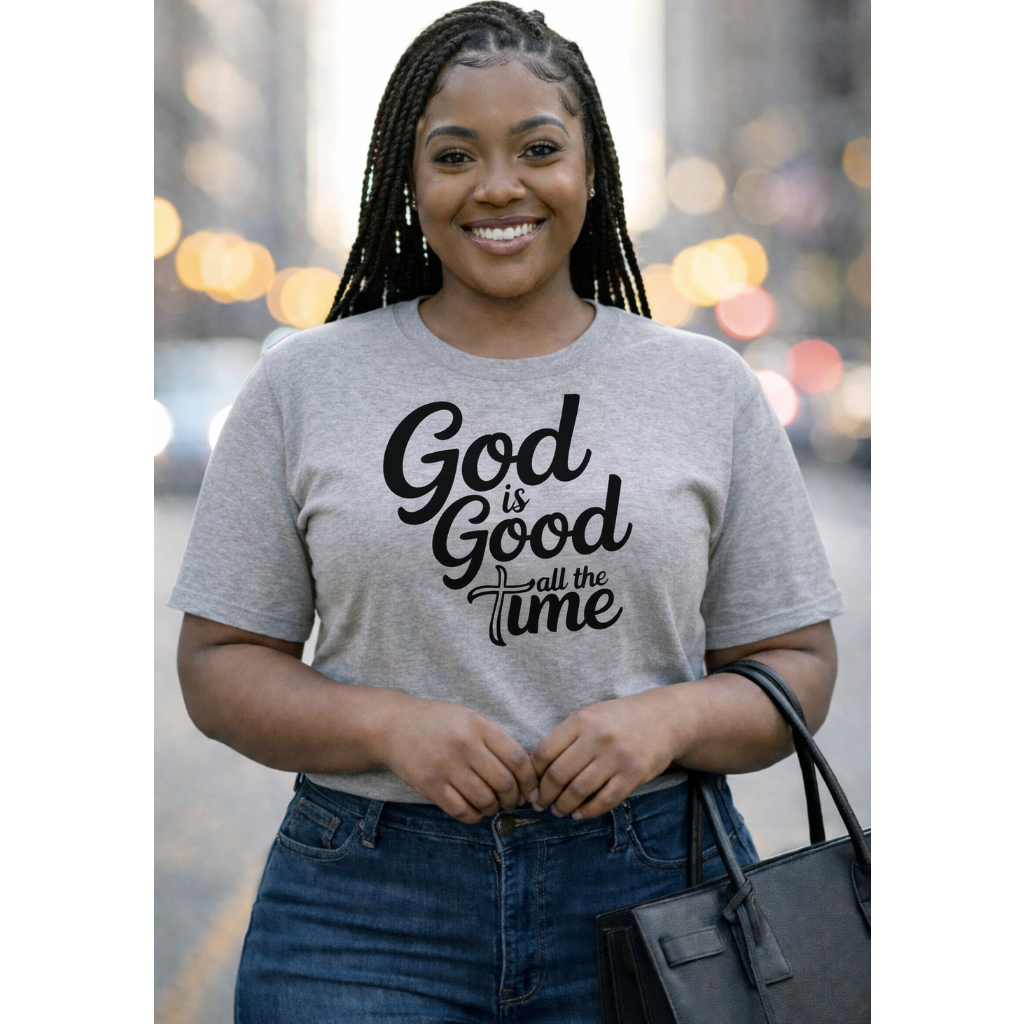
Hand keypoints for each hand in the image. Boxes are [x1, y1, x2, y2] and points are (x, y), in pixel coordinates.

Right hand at [379, 695, 538, 823]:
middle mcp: (464, 745)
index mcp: (479, 725)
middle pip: (504, 783)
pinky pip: (462, 811)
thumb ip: (496, 742)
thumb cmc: (439, 723)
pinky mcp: (430, 785)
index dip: (530, 780)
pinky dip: (474, 816)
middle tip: (511, 801)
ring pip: (485, 800)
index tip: (531, 791)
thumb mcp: (470, 719)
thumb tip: (524, 781)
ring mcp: (446, 766)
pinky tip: (474, 809)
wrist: (394, 725)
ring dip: (494, 808)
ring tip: (492, 804)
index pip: (518, 758)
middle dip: (513, 799)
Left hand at [530, 688, 686, 819]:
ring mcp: (617, 755)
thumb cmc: (619, 720)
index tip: (529, 788)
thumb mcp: (590, 717)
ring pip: (578, 790)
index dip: (532, 775)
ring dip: (563, 806)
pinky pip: (605, 800)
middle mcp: (597, 737)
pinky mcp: (634, 773)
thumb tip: (536, 771)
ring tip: (558, 811)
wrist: (664, 718)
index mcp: (581, 719)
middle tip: (540, 805)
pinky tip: (579, 814)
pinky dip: (587, 812)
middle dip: (544, 796)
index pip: (544, 752)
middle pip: (558, 774)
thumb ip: (565, 738)